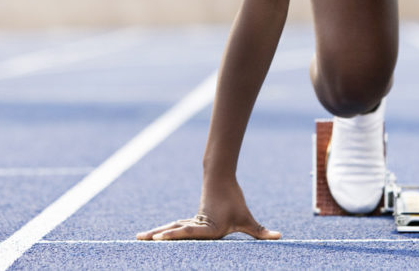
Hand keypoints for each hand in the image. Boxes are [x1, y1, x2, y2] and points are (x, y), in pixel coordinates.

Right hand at [136, 177, 280, 240]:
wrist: (221, 179)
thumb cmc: (235, 202)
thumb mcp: (248, 219)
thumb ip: (261, 231)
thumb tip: (279, 237)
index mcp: (209, 228)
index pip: (191, 232)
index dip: (176, 235)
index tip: (161, 237)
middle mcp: (197, 225)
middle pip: (176, 230)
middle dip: (159, 236)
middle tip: (142, 239)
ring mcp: (191, 222)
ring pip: (171, 227)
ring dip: (155, 232)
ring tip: (138, 238)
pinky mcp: (189, 221)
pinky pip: (173, 227)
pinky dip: (160, 232)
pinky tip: (149, 237)